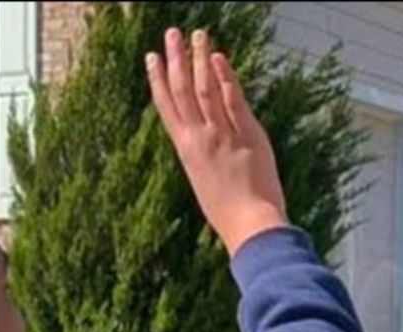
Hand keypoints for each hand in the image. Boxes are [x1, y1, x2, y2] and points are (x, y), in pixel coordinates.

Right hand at [146, 29, 287, 255]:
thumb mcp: (204, 181)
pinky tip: (219, 58)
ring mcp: (223, 135)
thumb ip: (202, 156)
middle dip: (176, 59)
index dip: (157, 79)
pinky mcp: (248, 135)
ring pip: (206, 89)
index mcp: (185, 150)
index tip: (152, 57)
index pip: (166, 106)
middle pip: (182, 90)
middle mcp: (199, 138)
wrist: (250, 226)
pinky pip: (234, 101)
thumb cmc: (228, 213)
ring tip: (197, 34)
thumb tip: (200, 141)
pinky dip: (226, 77)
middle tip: (171, 33)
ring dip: (199, 58)